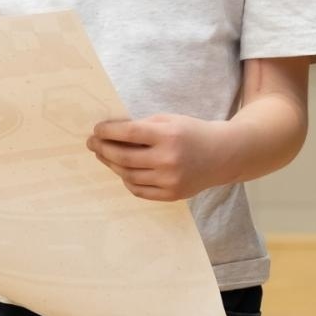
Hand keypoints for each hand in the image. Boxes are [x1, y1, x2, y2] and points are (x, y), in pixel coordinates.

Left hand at [87, 114, 229, 201]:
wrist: (223, 154)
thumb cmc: (193, 132)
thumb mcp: (170, 120)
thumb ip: (143, 126)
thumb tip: (111, 133)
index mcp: (168, 135)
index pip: (128, 133)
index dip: (108, 131)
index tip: (96, 129)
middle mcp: (168, 159)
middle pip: (124, 156)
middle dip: (103, 149)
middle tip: (92, 143)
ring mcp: (170, 180)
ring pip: (128, 175)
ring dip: (112, 164)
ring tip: (104, 156)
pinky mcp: (172, 195)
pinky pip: (140, 190)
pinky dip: (127, 180)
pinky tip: (122, 171)